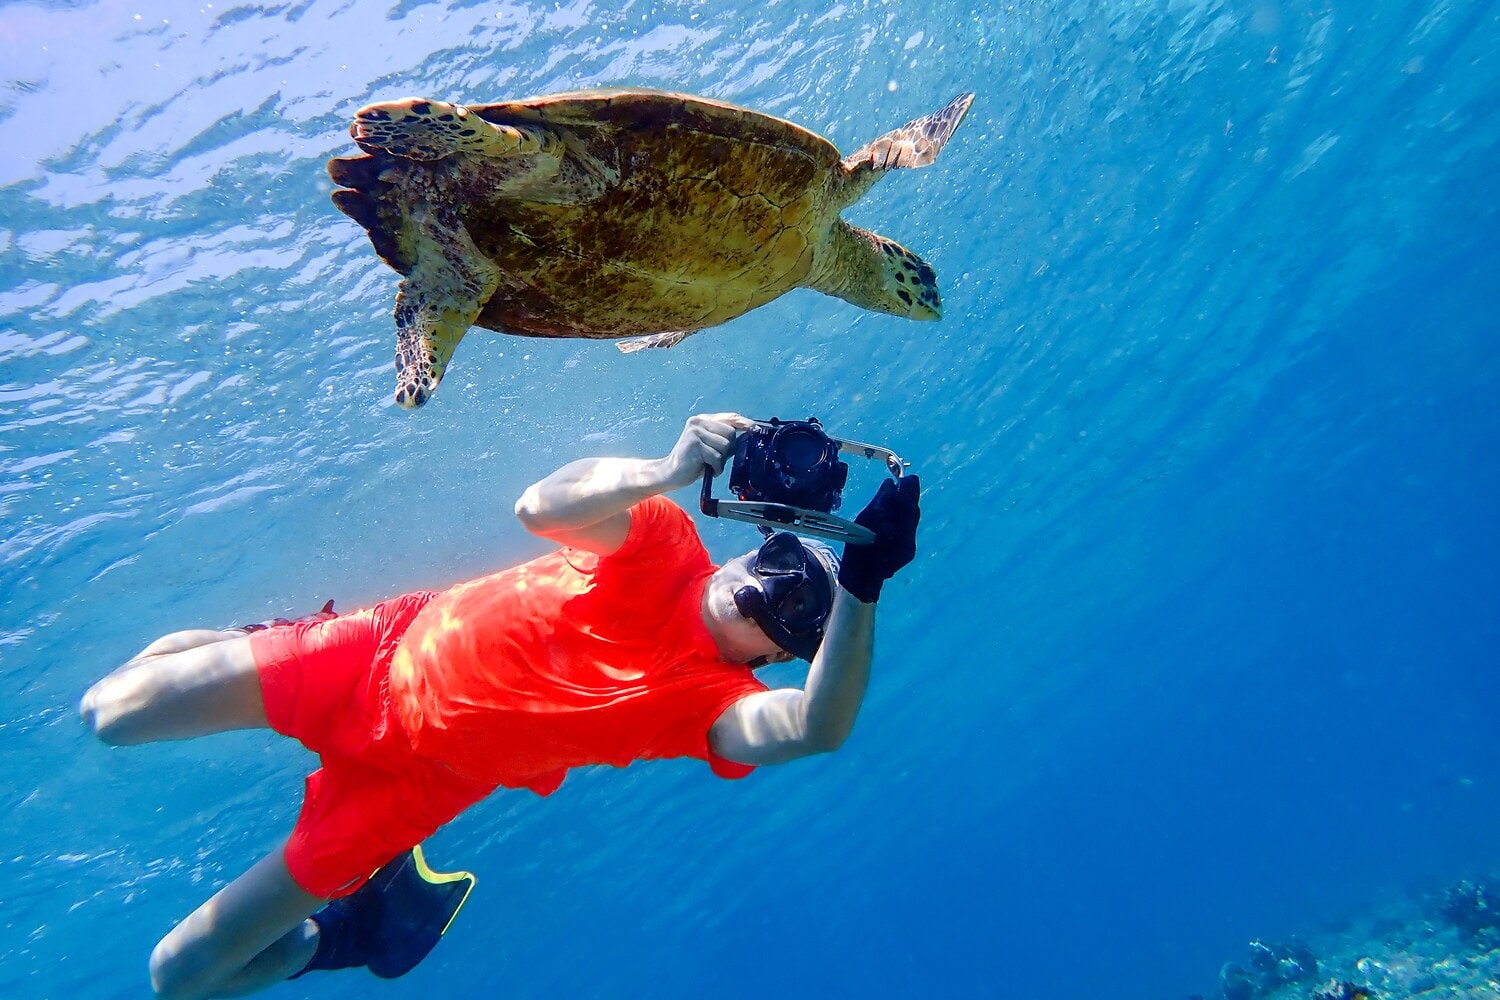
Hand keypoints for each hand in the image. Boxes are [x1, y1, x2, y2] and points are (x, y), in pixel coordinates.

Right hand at [660, 412, 752, 488]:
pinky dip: (715, 467)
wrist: (671, 473)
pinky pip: (716, 457)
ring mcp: (695, 431)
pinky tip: (705, 468)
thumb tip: (748, 435)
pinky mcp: (694, 444)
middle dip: (728, 449)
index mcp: (704, 420)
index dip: (745, 423)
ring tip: (709, 463)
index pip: (730, 417)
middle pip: (731, 433)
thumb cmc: (694, 461)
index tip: (756, 429)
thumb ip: (726, 439)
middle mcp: (699, 422)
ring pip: (725, 445)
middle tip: (716, 458)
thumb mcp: (712, 447)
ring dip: (720, 460)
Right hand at [837, 475, 920, 602]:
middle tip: (907, 482)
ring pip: (913, 518)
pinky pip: (911, 530)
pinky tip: (897, 522)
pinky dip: (905, 523)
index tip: (904, 477)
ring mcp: (908, 543)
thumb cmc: (857, 544)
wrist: (862, 576)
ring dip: (908, 507)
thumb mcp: (864, 518)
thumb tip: (890, 484)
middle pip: (911, 507)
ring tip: (900, 501)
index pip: (902, 497)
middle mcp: (902, 532)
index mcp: (886, 521)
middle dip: (909, 494)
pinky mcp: (911, 551)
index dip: (905, 484)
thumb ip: (879, 500)